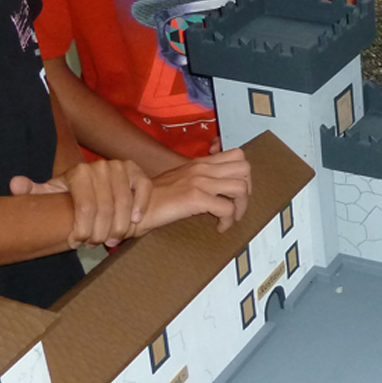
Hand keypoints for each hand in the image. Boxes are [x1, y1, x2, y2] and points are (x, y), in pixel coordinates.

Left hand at [13, 159, 151, 248]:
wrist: (109, 184)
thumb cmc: (78, 194)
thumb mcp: (55, 193)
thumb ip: (36, 191)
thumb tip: (15, 185)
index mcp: (78, 173)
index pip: (84, 208)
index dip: (82, 230)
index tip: (77, 243)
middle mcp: (99, 166)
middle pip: (104, 209)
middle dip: (100, 233)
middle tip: (96, 245)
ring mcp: (121, 167)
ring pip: (123, 204)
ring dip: (119, 228)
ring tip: (112, 240)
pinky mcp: (138, 171)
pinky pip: (142, 191)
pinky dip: (139, 208)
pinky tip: (133, 222)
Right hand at [137, 148, 252, 234]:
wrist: (134, 205)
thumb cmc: (155, 197)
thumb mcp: (181, 179)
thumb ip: (199, 178)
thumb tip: (218, 187)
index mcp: (200, 163)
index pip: (238, 155)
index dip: (243, 174)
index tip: (235, 192)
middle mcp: (203, 169)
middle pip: (245, 168)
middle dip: (247, 190)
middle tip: (236, 205)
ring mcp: (199, 182)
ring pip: (241, 188)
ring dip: (240, 208)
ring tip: (229, 218)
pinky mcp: (195, 198)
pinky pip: (226, 209)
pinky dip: (227, 221)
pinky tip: (218, 227)